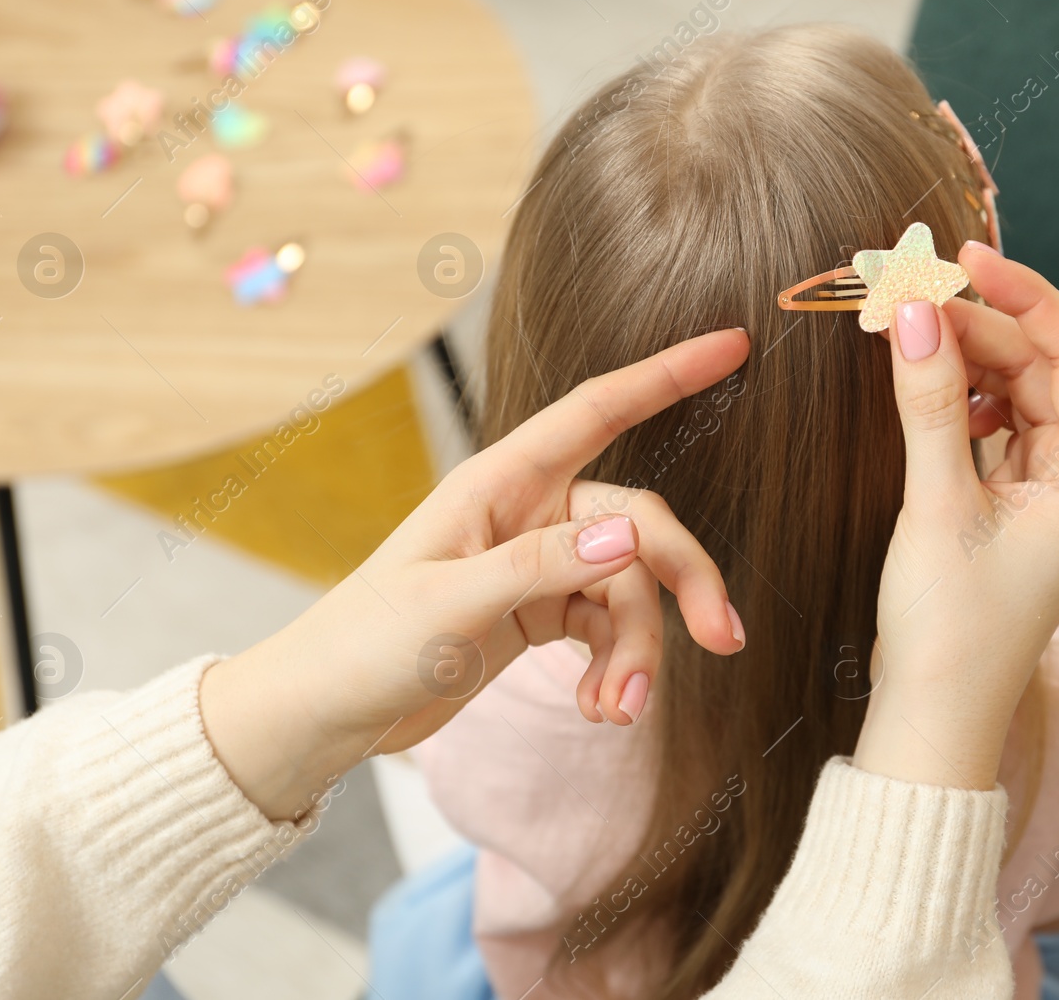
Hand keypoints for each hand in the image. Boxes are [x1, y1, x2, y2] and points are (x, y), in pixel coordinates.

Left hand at [201, 329, 750, 819]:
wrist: (326, 713)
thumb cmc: (365, 644)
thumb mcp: (449, 605)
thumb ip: (540, 567)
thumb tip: (631, 539)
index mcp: (499, 483)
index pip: (598, 411)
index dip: (668, 375)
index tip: (732, 344)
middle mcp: (528, 513)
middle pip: (638, 527)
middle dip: (682, 583)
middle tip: (723, 638)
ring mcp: (537, 565)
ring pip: (628, 589)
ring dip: (638, 653)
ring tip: (616, 713)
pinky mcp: (539, 614)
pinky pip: (606, 629)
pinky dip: (613, 669)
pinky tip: (599, 710)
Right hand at [853, 244, 1058, 789]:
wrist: (933, 717)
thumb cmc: (950, 630)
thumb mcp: (937, 507)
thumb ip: (930, 403)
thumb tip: (919, 312)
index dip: (1025, 295)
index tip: (963, 260)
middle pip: (1040, 364)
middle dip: (978, 324)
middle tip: (908, 294)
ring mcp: (1046, 488)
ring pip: (1012, 389)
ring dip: (962, 356)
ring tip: (904, 329)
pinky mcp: (1009, 502)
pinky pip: (989, 423)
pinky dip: (955, 395)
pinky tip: (920, 382)